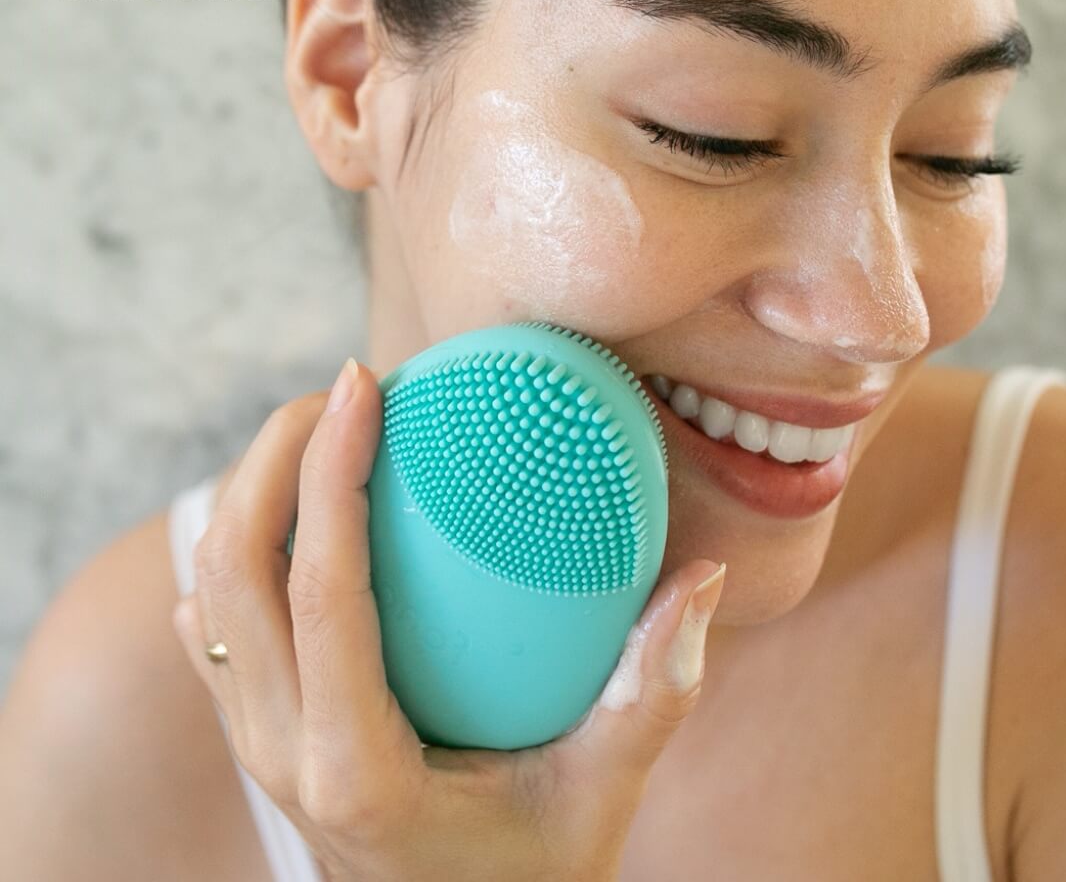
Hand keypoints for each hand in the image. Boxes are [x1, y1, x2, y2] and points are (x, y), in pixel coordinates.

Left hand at [172, 358, 727, 881]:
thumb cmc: (532, 874)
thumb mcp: (602, 796)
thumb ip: (653, 694)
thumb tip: (700, 577)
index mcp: (358, 769)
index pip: (322, 593)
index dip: (329, 475)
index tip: (364, 385)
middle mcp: (284, 755)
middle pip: (234, 573)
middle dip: (272, 458)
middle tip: (346, 388)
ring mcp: (258, 748)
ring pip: (213, 590)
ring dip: (252, 490)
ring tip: (323, 427)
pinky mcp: (259, 737)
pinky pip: (221, 626)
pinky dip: (240, 545)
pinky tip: (287, 508)